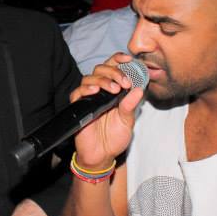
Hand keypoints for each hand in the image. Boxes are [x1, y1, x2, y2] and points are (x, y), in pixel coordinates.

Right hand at [70, 53, 145, 169]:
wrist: (102, 155)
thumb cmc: (114, 138)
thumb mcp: (127, 121)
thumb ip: (131, 105)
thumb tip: (139, 89)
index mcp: (113, 90)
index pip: (113, 68)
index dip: (119, 60)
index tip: (129, 60)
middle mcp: (100, 91)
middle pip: (101, 68)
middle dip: (114, 71)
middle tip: (124, 82)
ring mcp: (88, 98)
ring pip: (90, 77)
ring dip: (103, 80)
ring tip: (114, 89)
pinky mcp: (78, 107)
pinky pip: (77, 92)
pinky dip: (86, 89)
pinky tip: (96, 91)